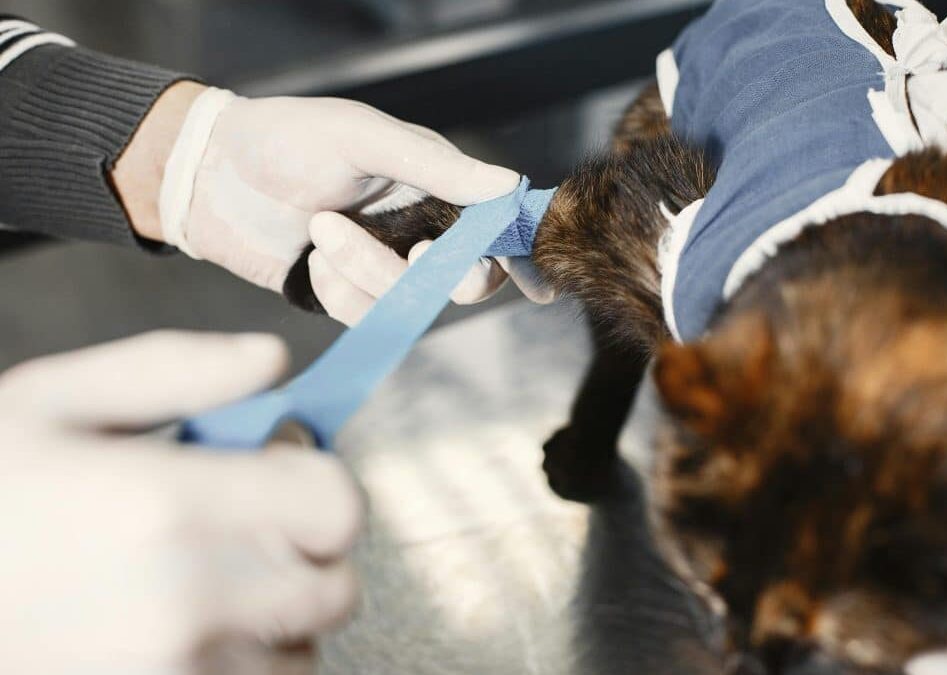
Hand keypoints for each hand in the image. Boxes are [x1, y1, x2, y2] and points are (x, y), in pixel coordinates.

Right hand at [0, 332, 363, 674]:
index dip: (319, 485)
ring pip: (302, 649)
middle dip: (305, 551)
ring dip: (277, 614)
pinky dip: (245, 663)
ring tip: (202, 584)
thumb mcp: (55, 402)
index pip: (334, 507)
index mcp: (167, 508)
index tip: (280, 477)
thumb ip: (176, 370)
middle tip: (243, 531)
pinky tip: (186, 630)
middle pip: (334, 585)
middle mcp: (188, 604)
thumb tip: (272, 361)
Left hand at [115, 84, 533, 318]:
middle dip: (439, 274)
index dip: (520, 256)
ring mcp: (382, 265)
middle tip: (412, 251)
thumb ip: (435, 166)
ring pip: (411, 302)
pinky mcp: (347, 296)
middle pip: (466, 278)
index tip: (535, 287)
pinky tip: (312, 259)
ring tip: (320, 229)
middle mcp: (417, 227)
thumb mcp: (362, 137)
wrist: (207, 175)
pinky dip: (339, 292)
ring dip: (366, 273)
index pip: (494, 225)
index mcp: (434, 183)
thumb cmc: (284, 139)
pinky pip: (366, 316)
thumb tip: (507, 187)